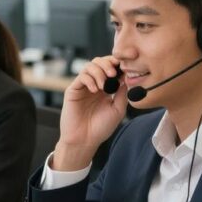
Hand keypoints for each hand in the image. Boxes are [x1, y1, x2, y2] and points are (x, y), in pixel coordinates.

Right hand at [54, 56, 127, 170]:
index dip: (117, 64)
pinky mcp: (73, 90)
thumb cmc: (100, 128)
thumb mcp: (118, 109)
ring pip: (89, 66)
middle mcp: (94, 84)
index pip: (111, 68)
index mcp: (106, 88)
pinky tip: (95, 90)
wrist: (84, 140)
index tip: (124, 66)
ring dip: (99, 71)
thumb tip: (127, 77)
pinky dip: (89, 79)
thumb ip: (122, 93)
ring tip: (104, 84)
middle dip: (107, 64)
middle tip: (113, 73)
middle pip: (99, 62)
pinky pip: (81, 76)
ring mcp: (83, 86)